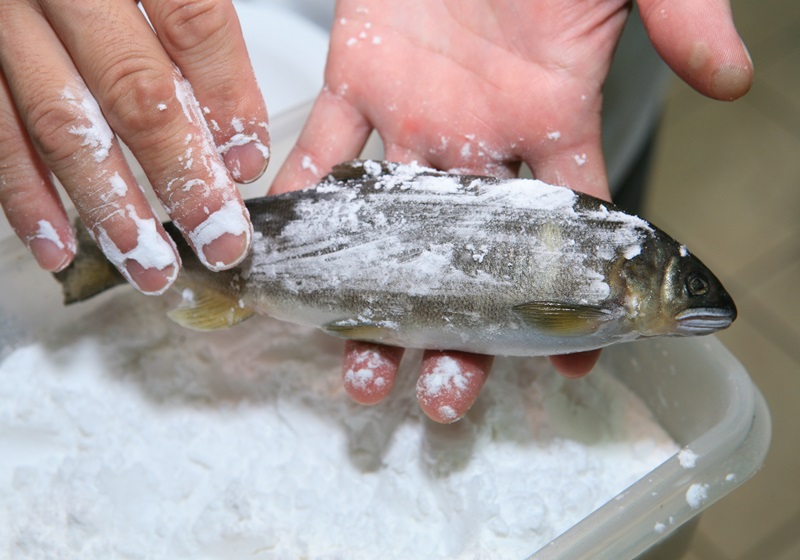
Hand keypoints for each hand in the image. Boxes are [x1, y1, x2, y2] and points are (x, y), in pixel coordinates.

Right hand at [0, 0, 268, 294]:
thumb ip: (187, 10)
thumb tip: (234, 127)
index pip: (196, 24)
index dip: (230, 101)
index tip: (249, 164)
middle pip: (136, 91)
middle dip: (184, 179)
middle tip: (220, 241)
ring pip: (62, 125)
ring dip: (111, 208)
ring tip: (151, 267)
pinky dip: (23, 195)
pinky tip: (58, 244)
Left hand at [271, 0, 751, 422]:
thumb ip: (680, 15)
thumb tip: (731, 79)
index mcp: (554, 121)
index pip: (570, 232)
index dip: (569, 302)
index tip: (563, 366)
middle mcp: (482, 139)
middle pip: (467, 260)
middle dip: (455, 333)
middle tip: (437, 396)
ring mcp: (417, 116)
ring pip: (391, 227)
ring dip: (369, 296)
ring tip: (353, 365)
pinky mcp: (359, 77)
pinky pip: (326, 152)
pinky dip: (302, 200)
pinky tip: (286, 257)